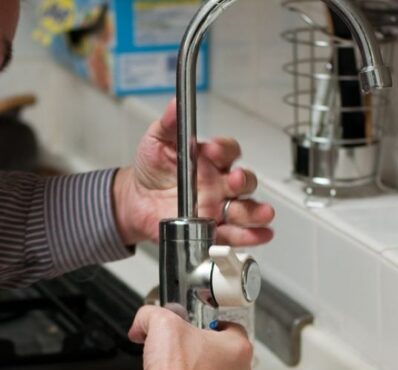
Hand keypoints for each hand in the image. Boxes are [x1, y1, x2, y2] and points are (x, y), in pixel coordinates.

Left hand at [113, 98, 275, 247]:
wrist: (136, 201)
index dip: (223, 150)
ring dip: (255, 212)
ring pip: (245, 209)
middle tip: (233, 181)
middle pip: (244, 182)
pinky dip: (250, 236)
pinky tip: (259, 235)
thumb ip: (169, 124)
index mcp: (210, 160)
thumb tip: (175, 104)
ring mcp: (219, 207)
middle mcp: (220, 184)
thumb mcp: (157, 141)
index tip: (210, 150)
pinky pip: (235, 235)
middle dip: (243, 181)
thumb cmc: (152, 169)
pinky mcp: (213, 230)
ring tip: (261, 214)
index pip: (228, 151)